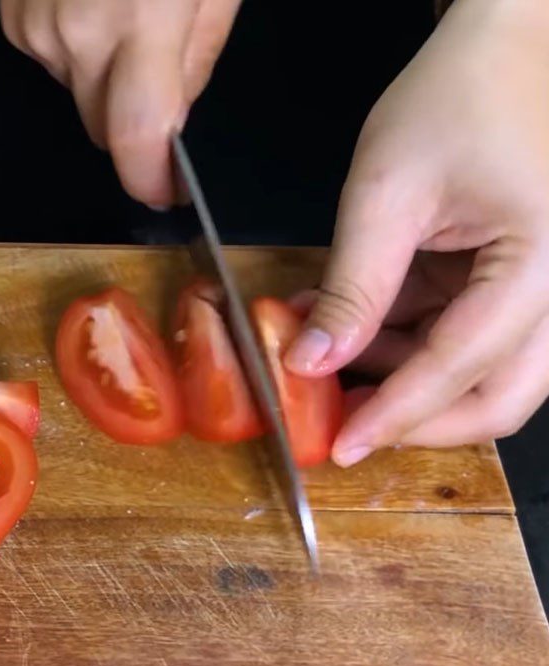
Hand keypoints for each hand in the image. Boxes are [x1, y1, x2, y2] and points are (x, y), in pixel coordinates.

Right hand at [0, 0, 241, 206]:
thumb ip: (197, 58)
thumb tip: (176, 122)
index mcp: (137, 21)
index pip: (134, 137)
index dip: (149, 179)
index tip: (166, 191)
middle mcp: (74, 34)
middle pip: (103, 129)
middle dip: (136, 124)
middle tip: (163, 75)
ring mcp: (34, 25)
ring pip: (79, 96)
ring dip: (107, 79)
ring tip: (127, 13)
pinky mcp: (12, 15)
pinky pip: (54, 62)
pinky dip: (80, 50)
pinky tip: (94, 3)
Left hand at [284, 0, 548, 465]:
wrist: (506, 46)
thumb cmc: (459, 94)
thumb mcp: (388, 191)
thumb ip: (353, 286)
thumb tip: (312, 360)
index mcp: (541, 264)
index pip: (461, 368)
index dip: (397, 414)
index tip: (343, 446)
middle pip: (497, 397)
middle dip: (418, 420)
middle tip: (348, 421)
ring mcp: (537, 287)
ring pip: (478, 372)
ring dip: (400, 375)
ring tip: (326, 353)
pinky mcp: (510, 279)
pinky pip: (461, 333)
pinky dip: (404, 339)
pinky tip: (346, 322)